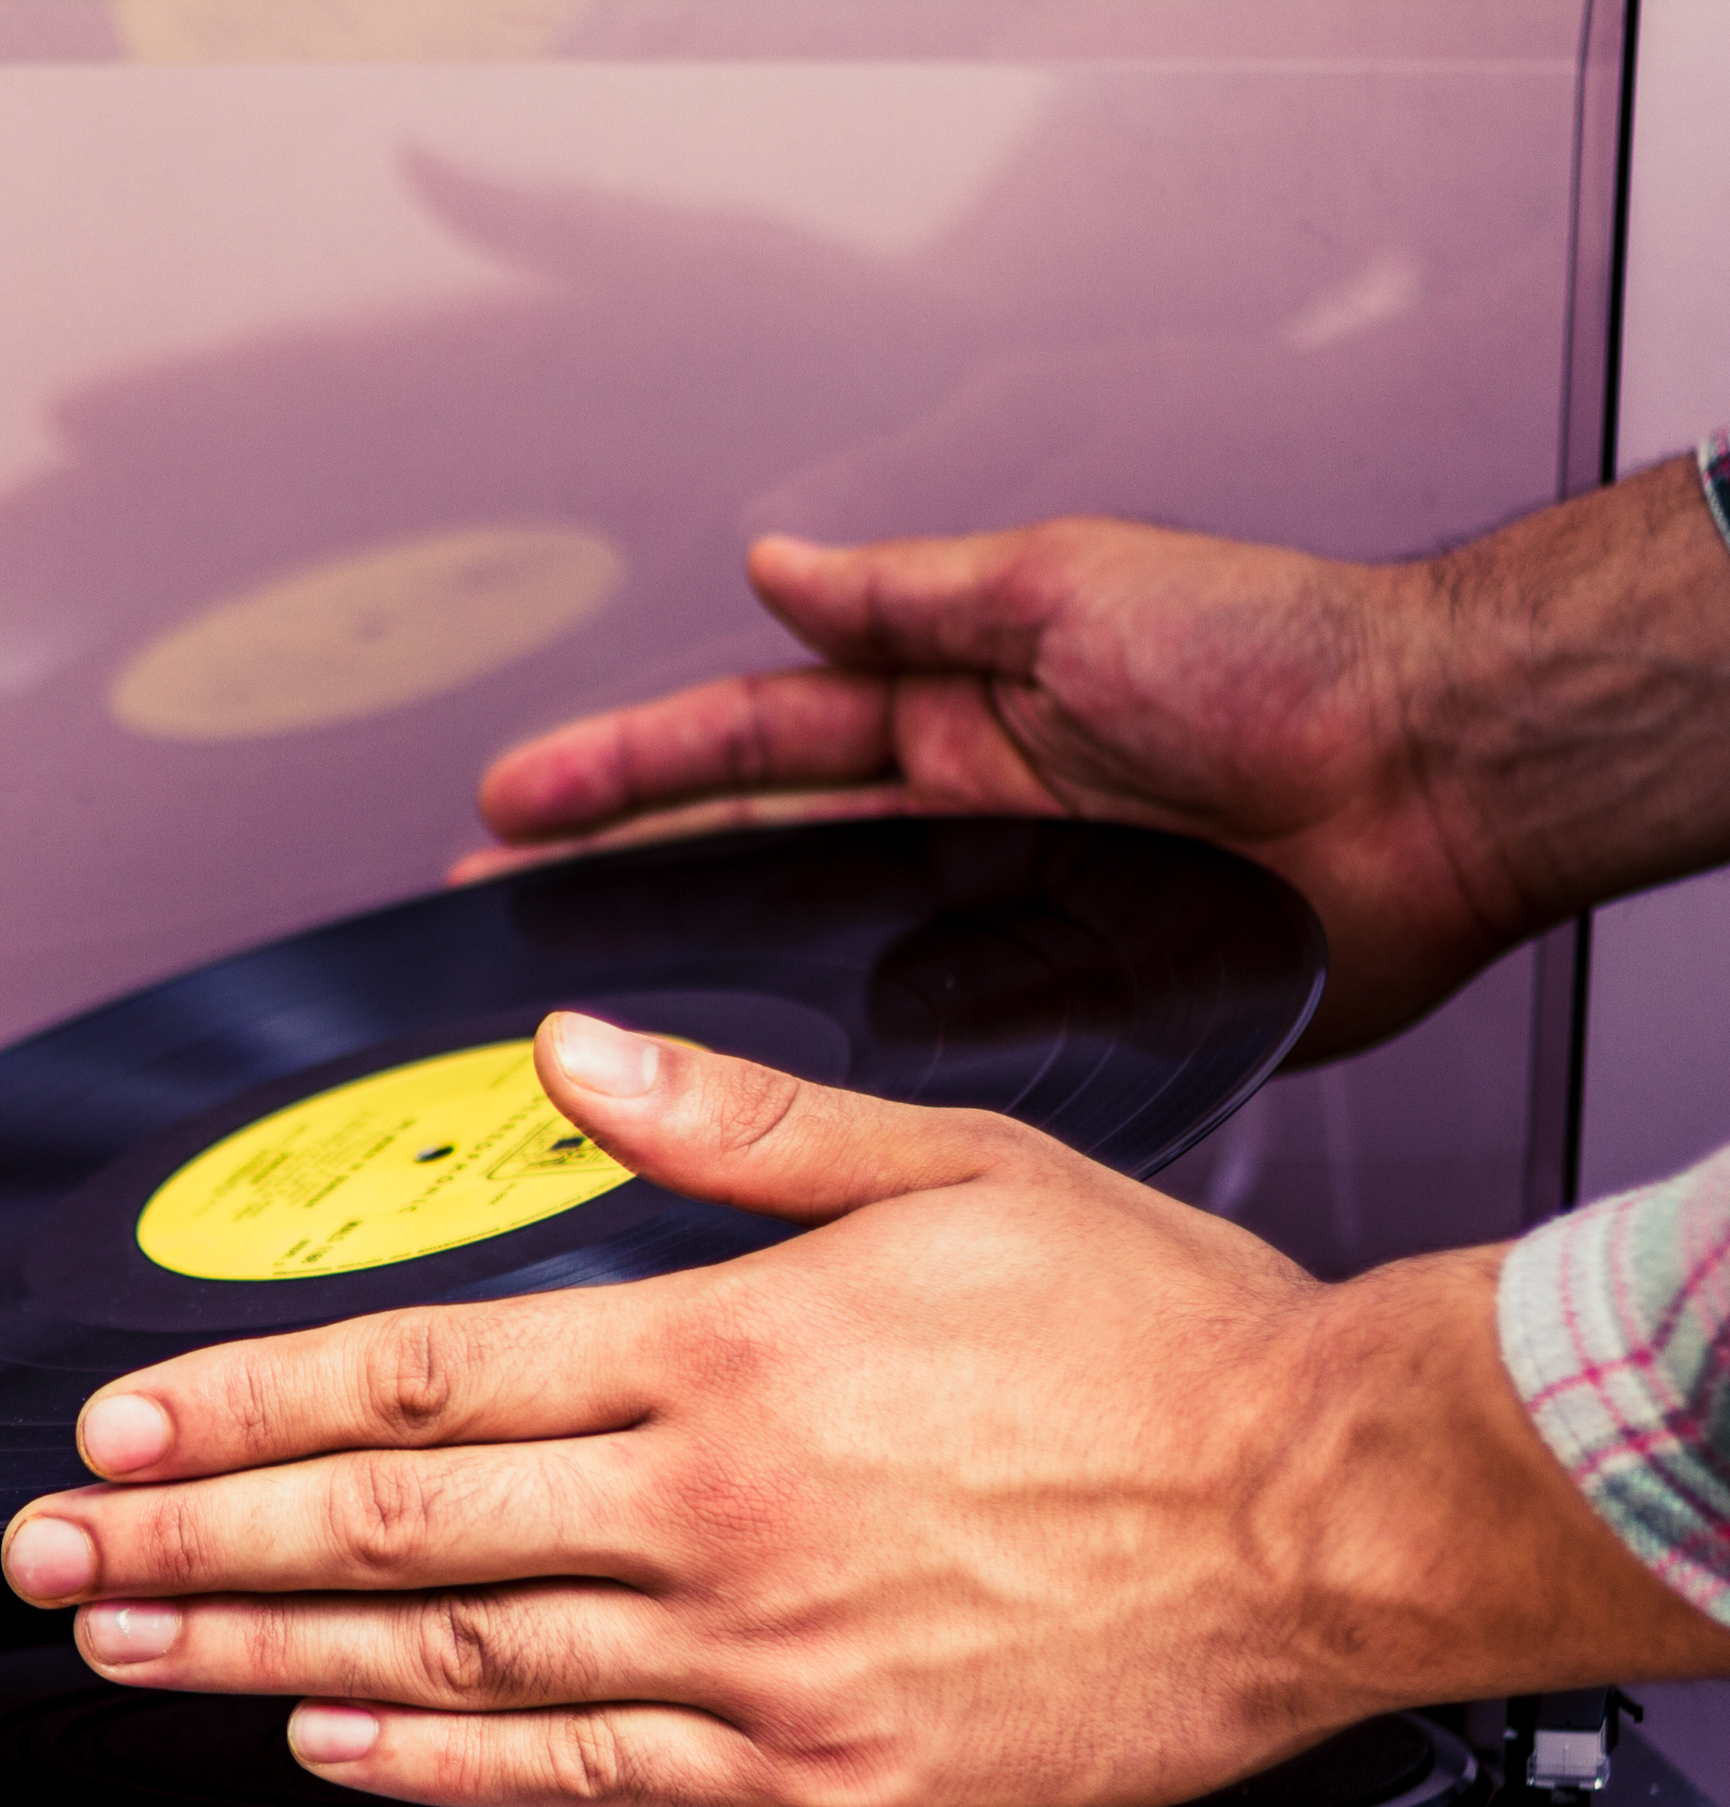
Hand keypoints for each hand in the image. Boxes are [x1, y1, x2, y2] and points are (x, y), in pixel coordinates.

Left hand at [0, 1015, 1729, 1806]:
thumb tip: (562, 1043)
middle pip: (390, 1521)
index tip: (115, 1424)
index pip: (417, 1369)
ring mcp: (756, 1654)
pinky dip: (440, 1769)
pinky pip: (584, 1779)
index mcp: (721, 1348)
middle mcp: (710, 1508)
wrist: (1341, 1509)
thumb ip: (729, 1115)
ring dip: (266, 1651)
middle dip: (192, 1536)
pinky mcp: (817, 1772)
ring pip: (454, 1656)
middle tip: (50, 1553)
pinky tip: (328, 1744)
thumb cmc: (1163, 1337)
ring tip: (133, 1647)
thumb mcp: (947, 1162)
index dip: (238, 1400)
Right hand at [465, 464, 1729, 1058]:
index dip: (623, 768)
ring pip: (817, 961)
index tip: (516, 798)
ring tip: (594, 1022)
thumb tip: (778, 565)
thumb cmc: (1291, 659)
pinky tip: (772, 1107)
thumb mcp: (1072, 583)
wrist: (1441, 778)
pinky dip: (848, 1080)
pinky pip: (929, 1051)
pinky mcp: (1067, 1007)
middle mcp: (960, 818)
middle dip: (615, 879)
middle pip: (749, 854)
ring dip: (708, 988)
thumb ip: (912, 591)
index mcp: (951, 712)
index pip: (744, 741)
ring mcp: (1003, 918)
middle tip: (500, 908)